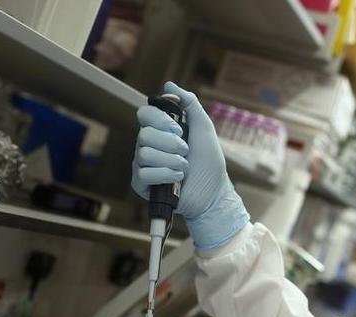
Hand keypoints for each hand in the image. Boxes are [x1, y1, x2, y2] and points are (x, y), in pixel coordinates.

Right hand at [132, 82, 249, 248]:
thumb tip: (168, 85)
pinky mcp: (141, 184)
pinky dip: (165, 174)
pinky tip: (177, 179)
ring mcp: (143, 165)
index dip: (159, 120)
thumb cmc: (209, 162)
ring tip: (184, 168)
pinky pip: (144, 173)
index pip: (144, 114)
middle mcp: (148, 146)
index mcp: (159, 131)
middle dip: (170, 143)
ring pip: (144, 154)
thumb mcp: (203, 128)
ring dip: (171, 160)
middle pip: (143, 134)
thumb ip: (189, 104)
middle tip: (186, 151)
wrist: (214, 192)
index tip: (178, 129)